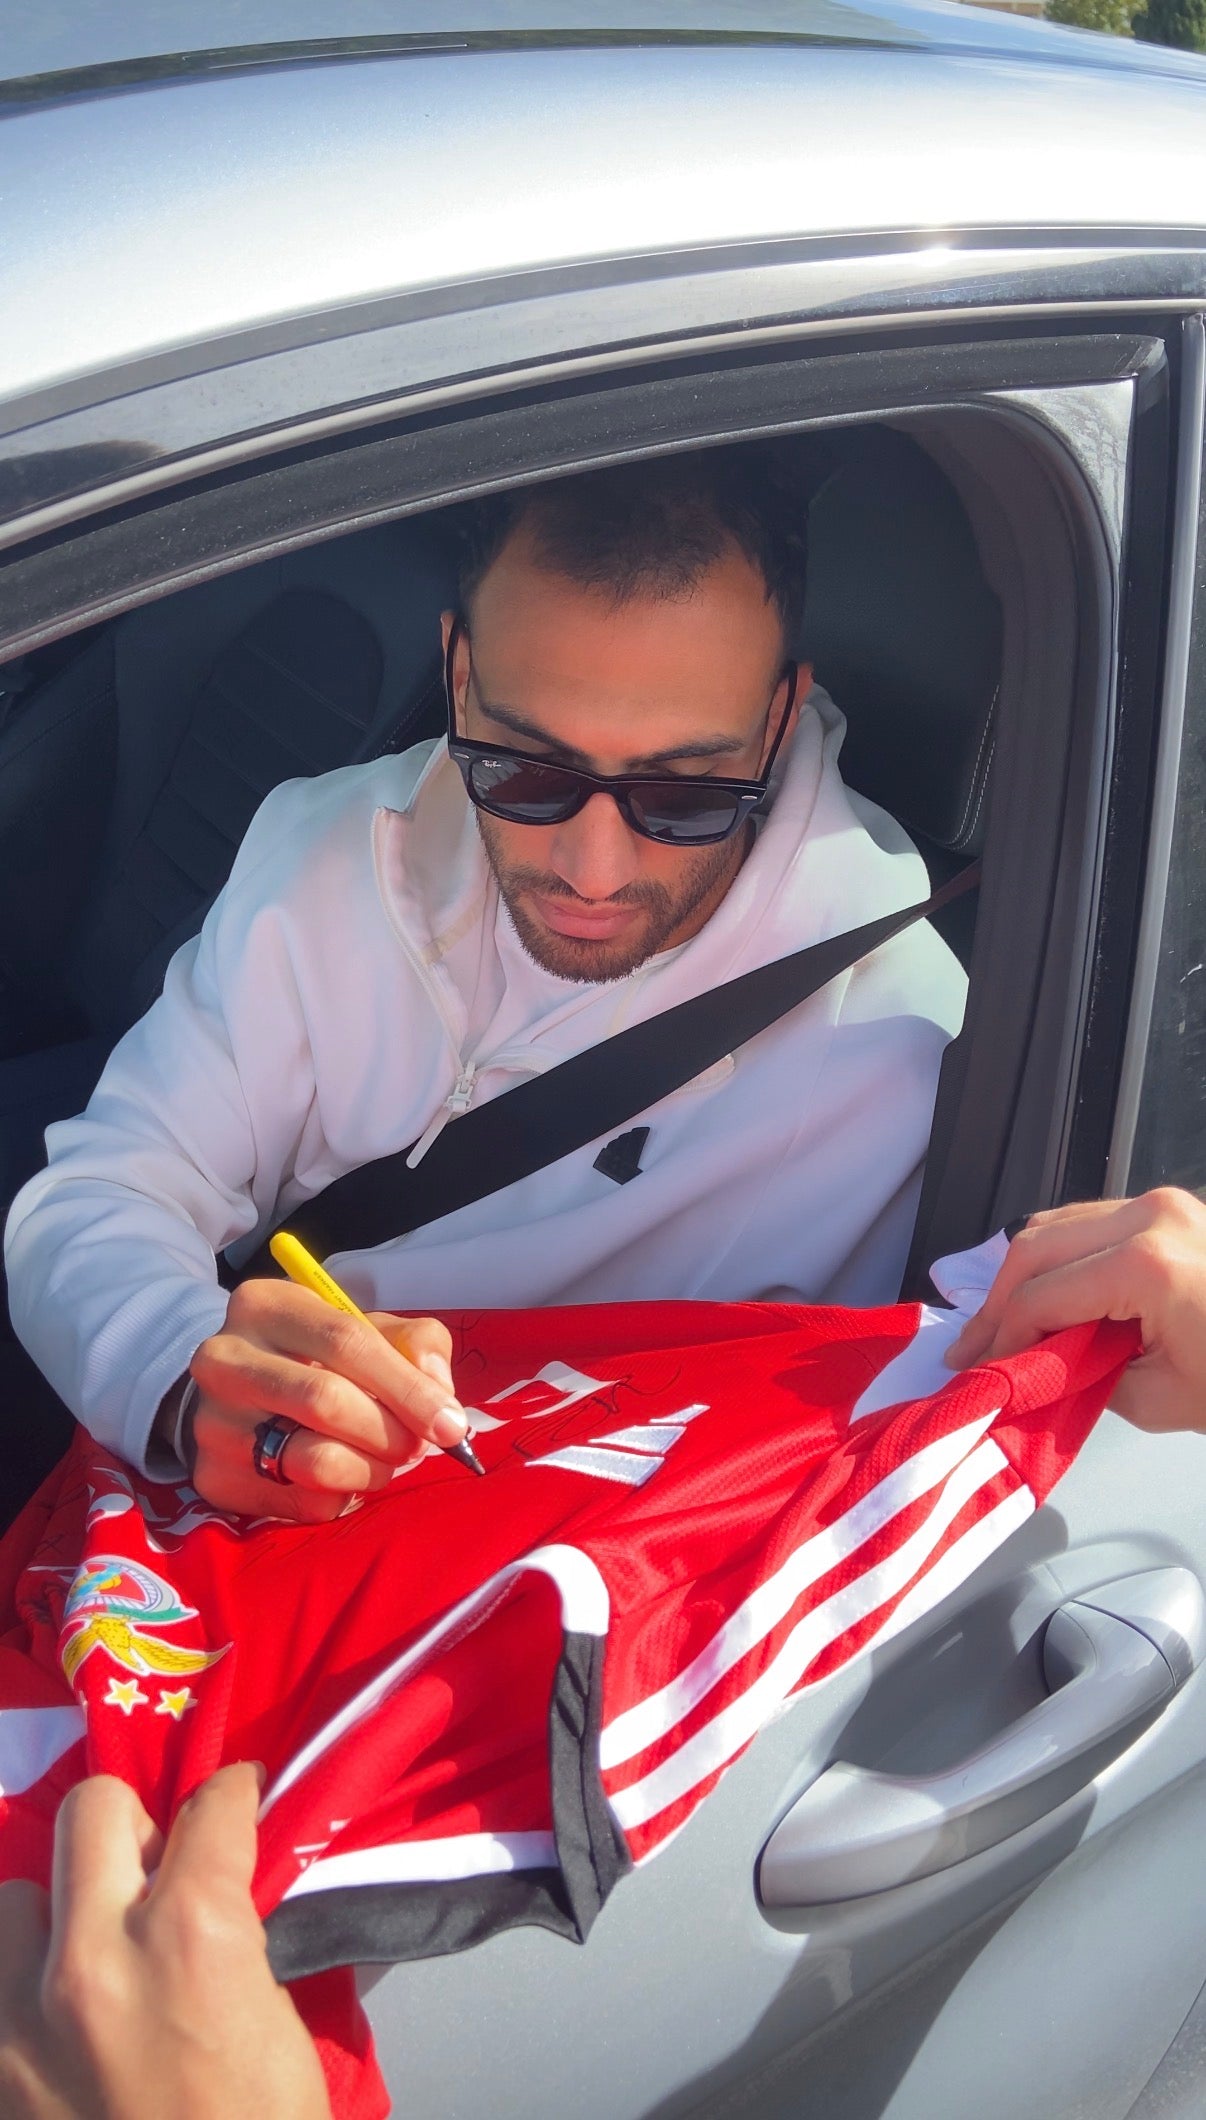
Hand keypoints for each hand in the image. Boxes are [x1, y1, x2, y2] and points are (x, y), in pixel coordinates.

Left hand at [0, 1764, 330, 2119]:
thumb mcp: (284, 2039)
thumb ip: (241, 1949)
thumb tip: (223, 1900)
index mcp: (194, 1938)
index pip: (209, 1809)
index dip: (229, 1798)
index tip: (230, 1801)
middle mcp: (96, 1957)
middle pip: (91, 1812)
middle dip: (129, 1830)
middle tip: (151, 1872)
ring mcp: (19, 2021)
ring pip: (10, 1899)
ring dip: (50, 1922)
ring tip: (81, 1964)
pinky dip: (15, 1998)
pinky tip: (48, 2029)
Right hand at [177, 1278, 468, 1521]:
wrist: (235, 1399)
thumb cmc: (315, 1357)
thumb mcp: (361, 1328)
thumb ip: (413, 1343)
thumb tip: (438, 1391)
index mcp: (265, 1305)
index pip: (346, 1341)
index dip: (406, 1386)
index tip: (449, 1423)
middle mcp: (225, 1359)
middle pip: (327, 1401)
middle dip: (392, 1432)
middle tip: (418, 1446)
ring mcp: (214, 1422)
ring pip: (316, 1460)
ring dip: (372, 1470)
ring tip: (384, 1460)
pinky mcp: (215, 1477)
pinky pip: (304, 1501)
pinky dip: (344, 1495)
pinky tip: (346, 1477)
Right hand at [945, 1187, 1205, 1433]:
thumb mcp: (1159, 1398)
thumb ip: (1082, 1374)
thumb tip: (1030, 1367)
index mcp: (1148, 1265)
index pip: (1042, 1296)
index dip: (1001, 1337)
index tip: (977, 1371)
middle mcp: (1151, 1216)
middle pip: (1035, 1247)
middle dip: (996, 1302)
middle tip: (972, 1348)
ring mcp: (1162, 1203)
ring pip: (1055, 1225)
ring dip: (1021, 1276)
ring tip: (999, 1326)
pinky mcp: (1168, 1207)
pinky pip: (1088, 1223)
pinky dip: (1056, 1259)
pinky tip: (1043, 1299)